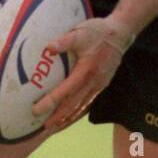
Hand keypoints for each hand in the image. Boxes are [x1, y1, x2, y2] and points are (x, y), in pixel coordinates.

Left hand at [31, 17, 134, 131]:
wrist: (120, 34)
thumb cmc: (99, 32)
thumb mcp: (81, 32)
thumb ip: (65, 41)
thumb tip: (48, 47)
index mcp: (86, 71)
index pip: (66, 91)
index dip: (51, 101)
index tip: (37, 110)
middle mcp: (94, 82)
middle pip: (74, 104)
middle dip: (58, 116)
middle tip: (44, 125)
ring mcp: (99, 85)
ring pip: (82, 106)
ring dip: (69, 116)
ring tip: (56, 125)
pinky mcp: (102, 85)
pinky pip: (89, 102)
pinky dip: (79, 111)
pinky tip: (72, 115)